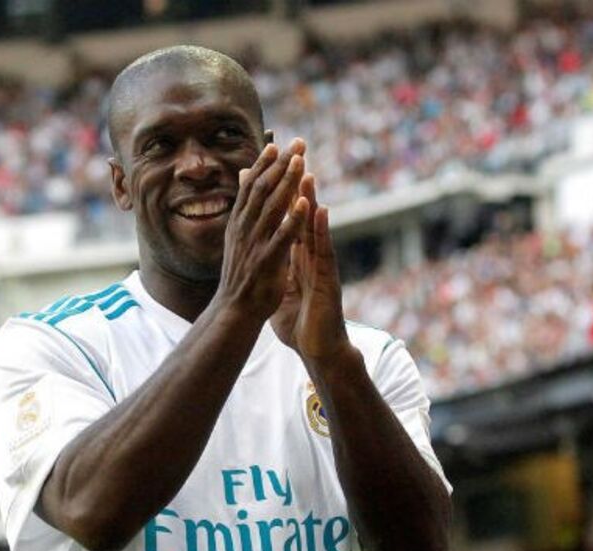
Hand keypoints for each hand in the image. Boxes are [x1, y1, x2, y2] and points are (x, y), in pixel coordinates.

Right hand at [215, 138, 310, 321]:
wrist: (234, 310)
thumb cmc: (240, 275)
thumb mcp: (237, 239)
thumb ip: (245, 212)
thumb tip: (246, 182)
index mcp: (239, 223)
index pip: (251, 186)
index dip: (264, 164)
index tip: (277, 144)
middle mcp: (244, 229)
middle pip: (262, 189)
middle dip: (281, 164)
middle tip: (298, 143)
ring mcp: (255, 244)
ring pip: (271, 206)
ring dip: (286, 182)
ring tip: (301, 162)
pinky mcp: (267, 261)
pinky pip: (281, 236)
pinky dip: (292, 218)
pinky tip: (304, 202)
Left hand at [271, 173, 350, 362]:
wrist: (320, 349)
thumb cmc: (302, 323)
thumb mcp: (282, 291)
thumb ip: (276, 271)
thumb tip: (264, 259)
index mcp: (297, 259)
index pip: (287, 223)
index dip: (279, 199)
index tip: (268, 173)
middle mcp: (310, 258)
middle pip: (302, 218)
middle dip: (296, 189)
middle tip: (292, 158)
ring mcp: (321, 266)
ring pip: (315, 229)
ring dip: (311, 201)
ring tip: (306, 173)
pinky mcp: (328, 279)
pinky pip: (324, 251)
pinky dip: (322, 230)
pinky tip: (320, 210)